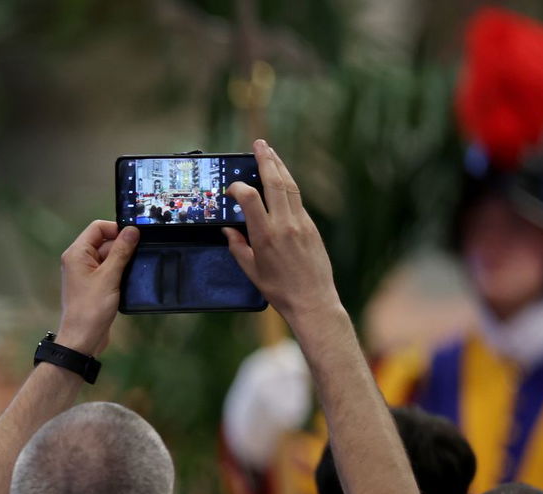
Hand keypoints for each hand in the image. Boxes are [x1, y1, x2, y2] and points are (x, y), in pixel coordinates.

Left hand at [55, 220, 138, 355]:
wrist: (83, 339)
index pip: (98, 228)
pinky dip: (120, 272)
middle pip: (105, 241)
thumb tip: (132, 230)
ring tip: (134, 270)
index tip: (134, 237)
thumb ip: (121, 251)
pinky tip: (130, 279)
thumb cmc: (91, 309)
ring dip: (123, 260)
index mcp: (77, 253)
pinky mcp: (94, 285)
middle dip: (122, 246)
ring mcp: (86, 273)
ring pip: (109, 256)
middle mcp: (79, 260)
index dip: (116, 229)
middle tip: (138, 256)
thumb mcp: (109, 276)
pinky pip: (109, 270)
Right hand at [224, 139, 337, 319]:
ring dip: (280, 167)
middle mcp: (285, 224)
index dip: (239, 188)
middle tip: (259, 144)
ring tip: (271, 152)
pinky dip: (288, 185)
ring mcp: (301, 223)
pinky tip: (282, 179)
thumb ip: (238, 247)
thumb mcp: (251, 271)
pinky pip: (297, 199)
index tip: (231, 188)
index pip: (251, 199)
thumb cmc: (279, 290)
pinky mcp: (311, 226)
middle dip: (266, 161)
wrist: (313, 300)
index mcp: (266, 236)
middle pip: (275, 183)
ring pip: (290, 186)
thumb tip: (229, 231)